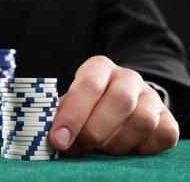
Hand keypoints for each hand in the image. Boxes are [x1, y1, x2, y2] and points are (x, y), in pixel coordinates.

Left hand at [48, 55, 179, 155]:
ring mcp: (150, 96)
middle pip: (119, 101)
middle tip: (75, 149)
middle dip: (93, 132)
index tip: (58, 139)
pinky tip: (123, 148)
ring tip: (99, 149)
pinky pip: (161, 135)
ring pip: (142, 120)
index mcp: (99, 67)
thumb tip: (49, 134)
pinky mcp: (168, 118)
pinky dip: (140, 149)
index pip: (88, 85)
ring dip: (116, 143)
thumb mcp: (70, 101)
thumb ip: (60, 114)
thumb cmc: (88, 105)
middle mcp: (127, 77)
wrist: (121, 101)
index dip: (72, 115)